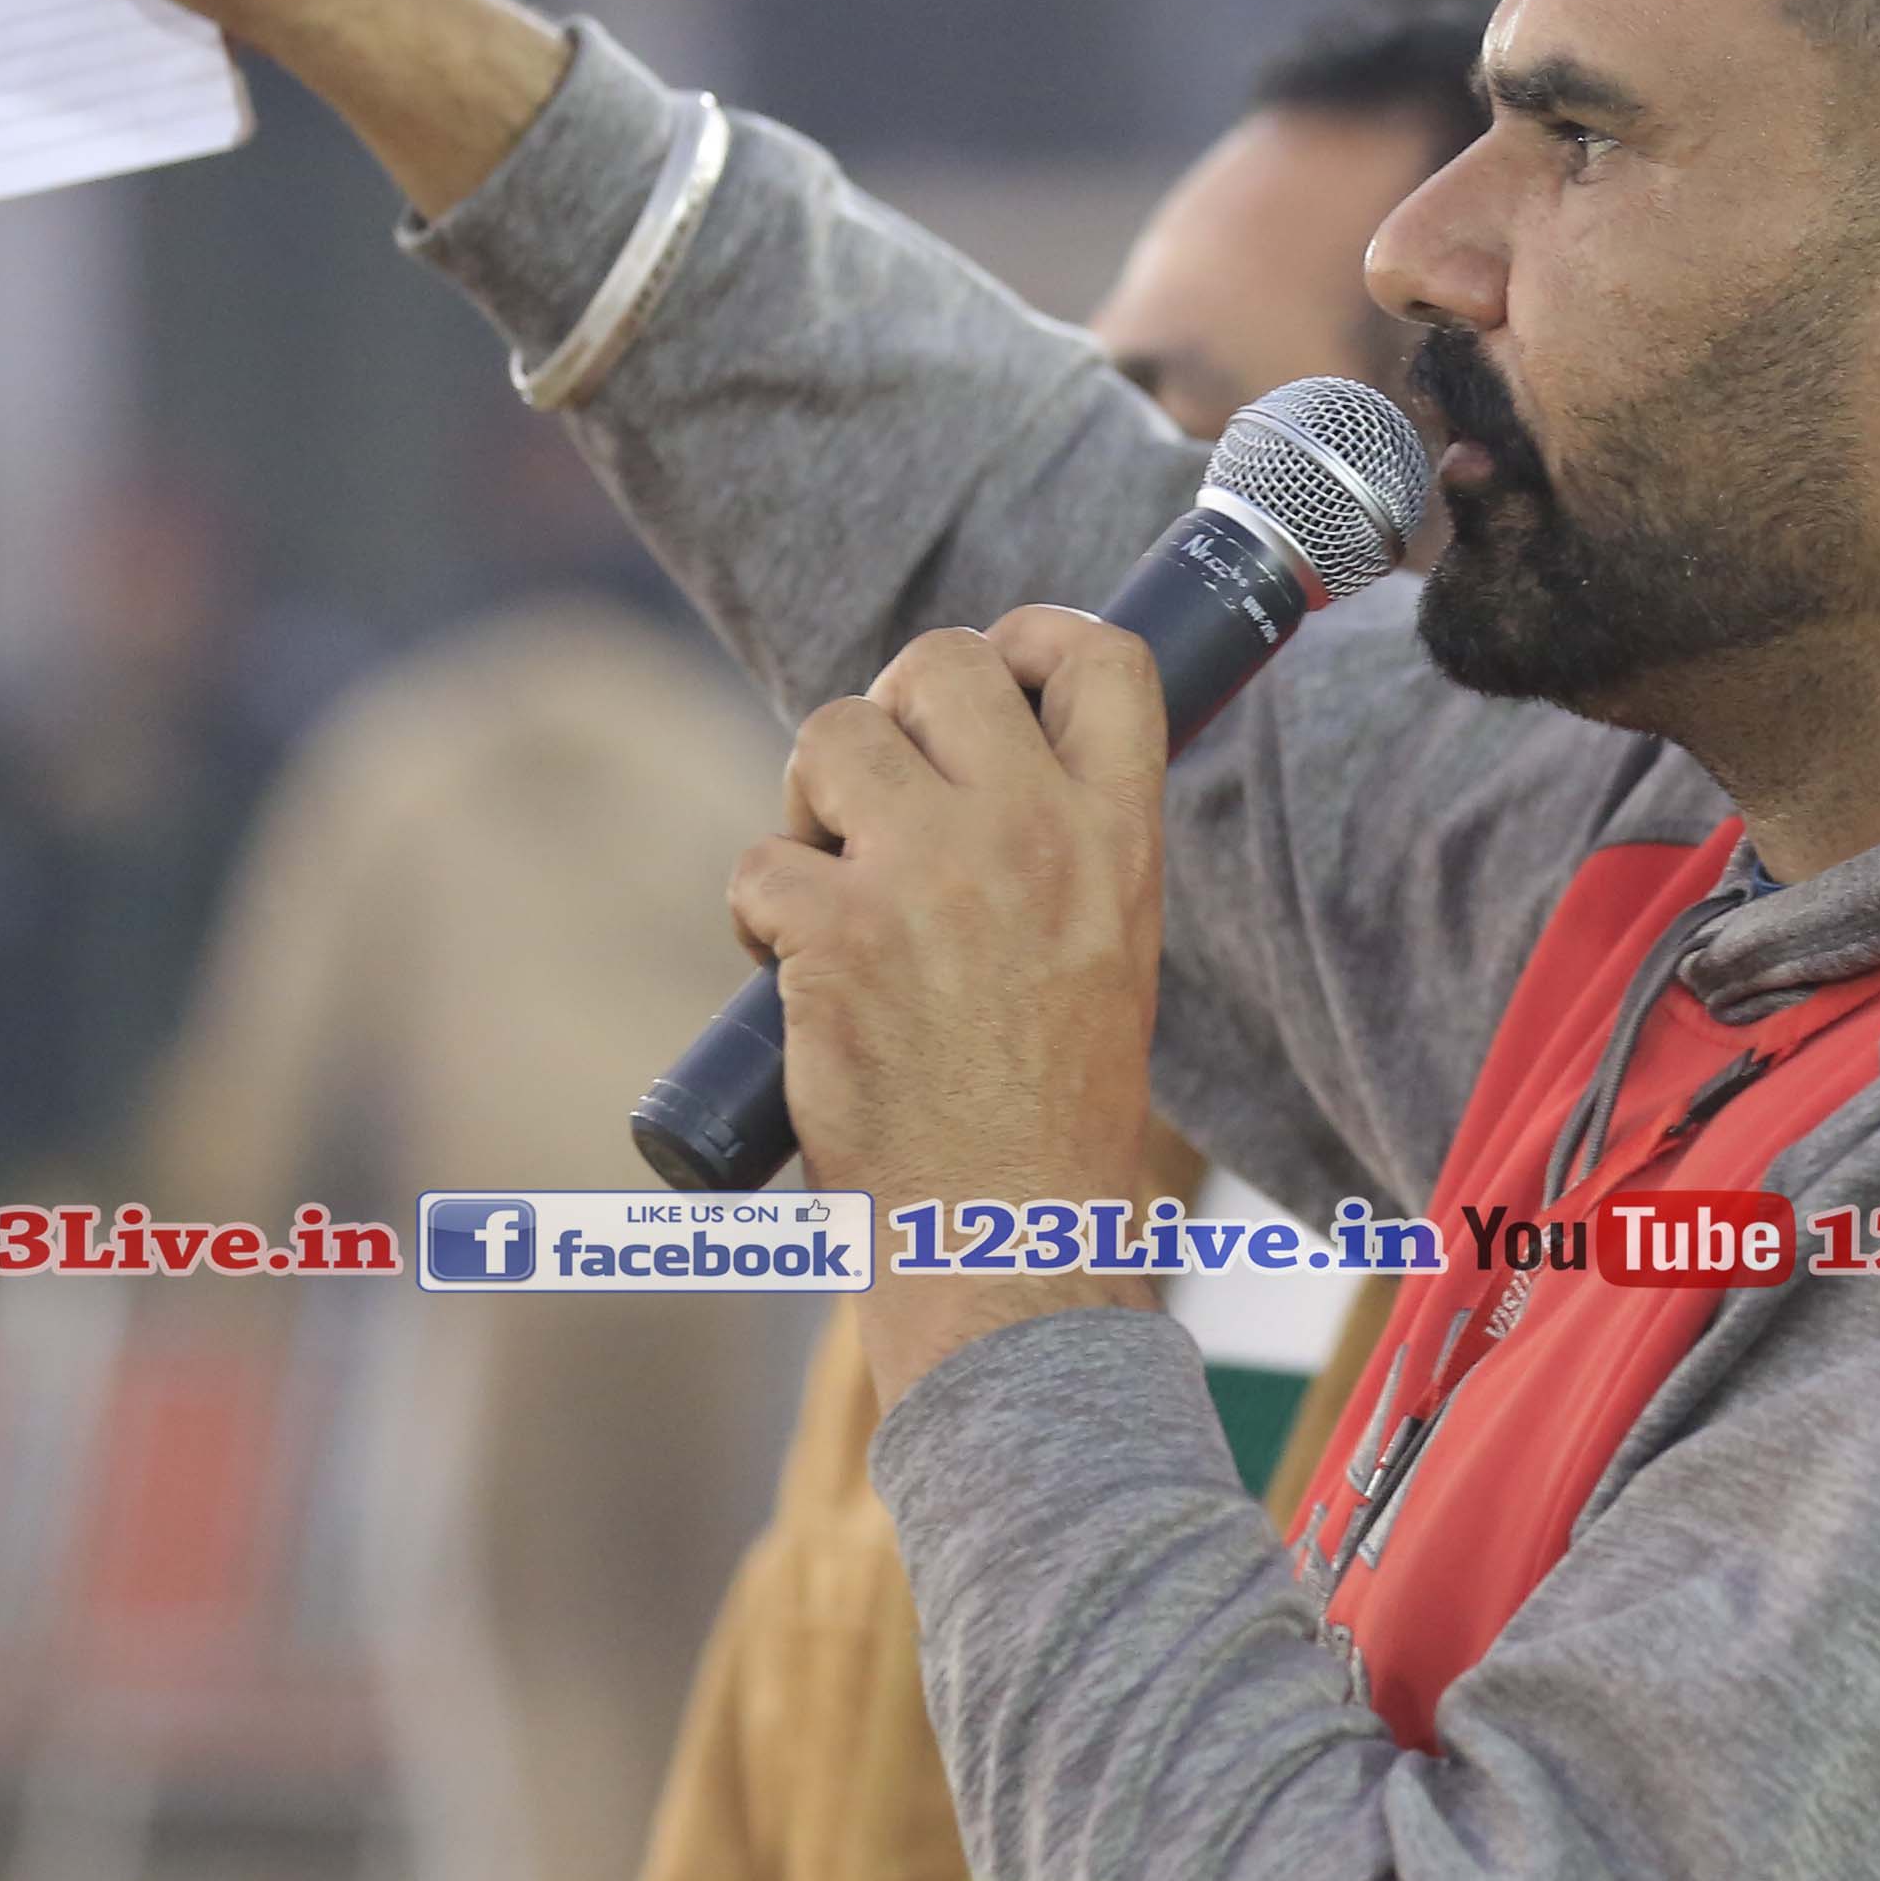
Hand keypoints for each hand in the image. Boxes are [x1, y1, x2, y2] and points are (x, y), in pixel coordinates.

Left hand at [730, 609, 1173, 1398]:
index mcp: (1121, 838)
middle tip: (878, 791)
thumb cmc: (1052, 1116)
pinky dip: (758, 913)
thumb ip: (1060, 845)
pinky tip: (792, 975)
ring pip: (831, 737)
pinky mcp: (836, 936)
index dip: (1031, 638)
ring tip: (831, 881)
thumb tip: (975, 756)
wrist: (1011, 1241)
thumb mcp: (1109, 949)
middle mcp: (1033, 835)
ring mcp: (931, 878)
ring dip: (811, 801)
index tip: (996, 673)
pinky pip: (762, 861)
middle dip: (890, 710)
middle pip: (942, 662)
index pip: (1102, 659)